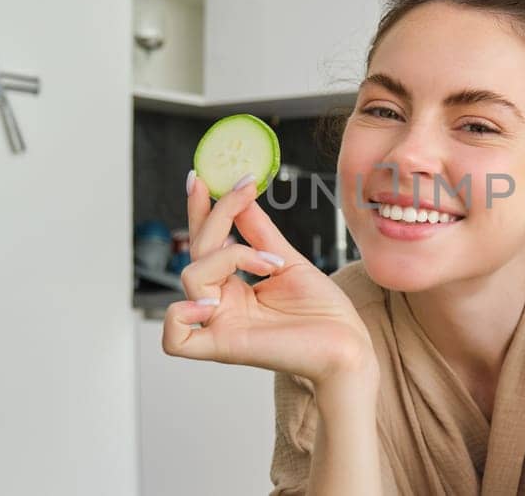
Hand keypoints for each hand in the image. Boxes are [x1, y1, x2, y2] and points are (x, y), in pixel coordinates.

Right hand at [162, 173, 376, 385]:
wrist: (349, 346)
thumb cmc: (324, 312)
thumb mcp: (288, 260)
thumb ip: (259, 232)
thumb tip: (240, 195)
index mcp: (234, 288)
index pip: (205, 245)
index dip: (198, 211)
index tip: (201, 177)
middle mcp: (222, 305)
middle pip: (197, 252)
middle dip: (219, 216)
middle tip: (245, 192)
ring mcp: (220, 326)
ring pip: (192, 277)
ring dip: (230, 256)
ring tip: (270, 264)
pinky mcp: (224, 348)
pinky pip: (175, 339)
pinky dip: (180, 315)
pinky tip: (213, 300)